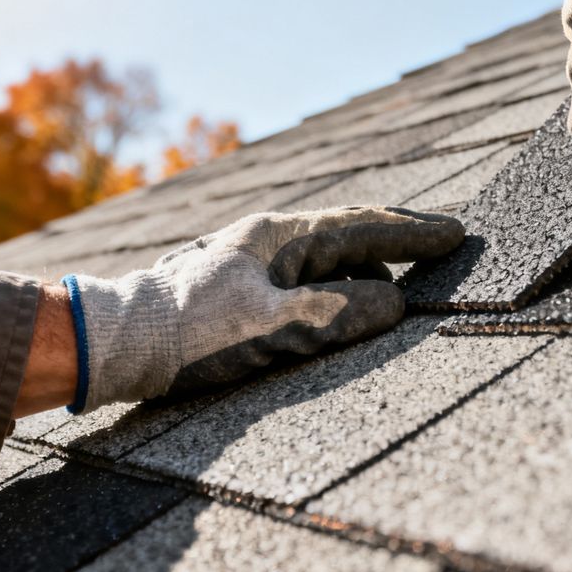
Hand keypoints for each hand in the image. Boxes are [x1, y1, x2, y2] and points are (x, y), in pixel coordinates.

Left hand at [62, 207, 463, 412]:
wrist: (116, 344)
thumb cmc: (187, 333)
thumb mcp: (270, 326)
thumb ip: (336, 313)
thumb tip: (393, 303)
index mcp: (279, 235)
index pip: (363, 226)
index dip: (413, 231)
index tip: (456, 233)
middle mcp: (269, 240)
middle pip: (349, 235)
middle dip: (398, 240)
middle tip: (443, 245)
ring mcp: (254, 262)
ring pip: (326, 260)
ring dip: (366, 272)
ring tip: (399, 294)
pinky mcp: (241, 289)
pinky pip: (306, 281)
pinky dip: (337, 291)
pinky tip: (344, 311)